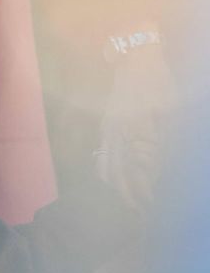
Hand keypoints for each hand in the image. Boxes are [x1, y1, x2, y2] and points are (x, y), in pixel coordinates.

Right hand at [96, 34, 170, 209]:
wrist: (134, 60)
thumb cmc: (157, 83)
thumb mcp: (170, 109)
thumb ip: (161, 140)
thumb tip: (156, 168)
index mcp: (133, 131)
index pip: (137, 169)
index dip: (142, 190)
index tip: (149, 207)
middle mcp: (116, 135)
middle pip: (118, 172)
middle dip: (127, 194)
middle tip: (137, 212)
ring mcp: (108, 131)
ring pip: (107, 165)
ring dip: (116, 186)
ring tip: (125, 202)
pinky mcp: (106, 127)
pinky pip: (103, 155)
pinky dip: (106, 171)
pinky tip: (111, 180)